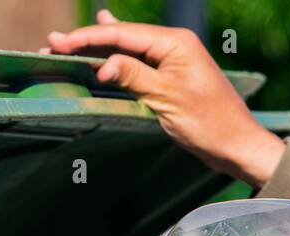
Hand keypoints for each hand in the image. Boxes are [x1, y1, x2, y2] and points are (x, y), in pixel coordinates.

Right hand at [44, 10, 284, 187]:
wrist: (237, 145)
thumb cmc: (208, 123)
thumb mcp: (167, 99)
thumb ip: (134, 76)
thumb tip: (102, 64)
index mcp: (175, 43)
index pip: (123, 35)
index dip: (88, 38)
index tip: (59, 42)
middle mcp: (174, 45)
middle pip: (123, 38)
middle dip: (87, 42)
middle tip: (51, 43)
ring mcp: (174, 60)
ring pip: (128, 49)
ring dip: (98, 49)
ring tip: (69, 43)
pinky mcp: (172, 78)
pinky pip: (139, 62)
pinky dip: (118, 57)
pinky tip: (106, 45)